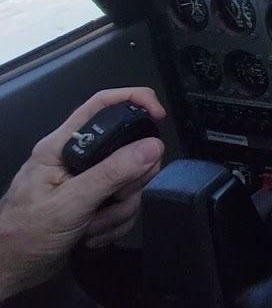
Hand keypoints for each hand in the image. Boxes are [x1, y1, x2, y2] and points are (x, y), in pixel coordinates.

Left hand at [0, 87, 165, 299]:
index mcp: (62, 146)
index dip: (135, 100)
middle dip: (131, 179)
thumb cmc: (24, 235)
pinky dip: (116, 222)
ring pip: (131, 181)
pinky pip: (125, 203)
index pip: (102, 105)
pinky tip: (94, 233)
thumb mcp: (70, 203)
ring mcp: (87, 181)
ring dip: (120, 209)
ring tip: (94, 224)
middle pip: (128, 148)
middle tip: (115, 198)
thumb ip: (111, 173)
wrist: (11, 269)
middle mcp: (77, 159)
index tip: (159, 115)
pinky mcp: (95, 201)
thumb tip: (151, 147)